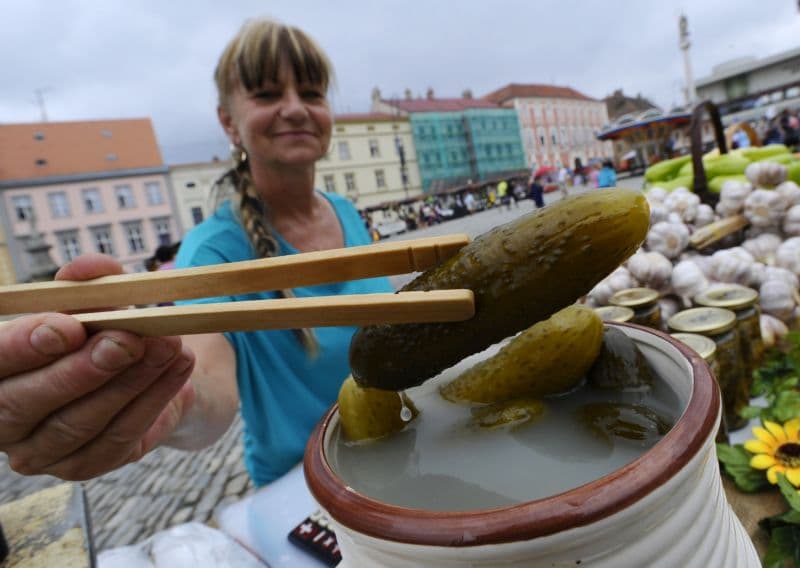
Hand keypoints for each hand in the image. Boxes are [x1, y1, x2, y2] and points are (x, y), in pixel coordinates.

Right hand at [0, 254, 195, 479]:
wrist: (142, 374)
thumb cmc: (104, 332)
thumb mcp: (97, 301)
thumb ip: (90, 283)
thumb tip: (87, 268)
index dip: (25, 347)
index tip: (70, 326)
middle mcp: (5, 422)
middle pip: (28, 403)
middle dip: (83, 369)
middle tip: (129, 340)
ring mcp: (41, 452)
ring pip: (80, 422)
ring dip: (130, 381)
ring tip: (170, 345)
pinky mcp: (84, 466)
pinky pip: (119, 436)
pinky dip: (154, 398)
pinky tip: (179, 367)